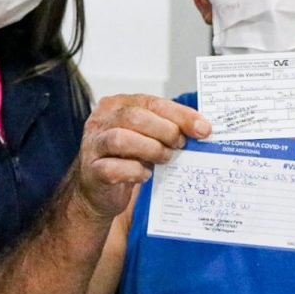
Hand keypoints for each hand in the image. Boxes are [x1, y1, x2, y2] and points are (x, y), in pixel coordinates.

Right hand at [73, 95, 210, 220]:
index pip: (151, 102)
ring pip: (121, 139)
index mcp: (117, 105)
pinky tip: (145, 174)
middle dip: (165, 130)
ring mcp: (93, 146)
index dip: (180, 114)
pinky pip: (113, 168)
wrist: (100, 191)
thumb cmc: (126, 159)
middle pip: (135, 116)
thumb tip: (201, 128)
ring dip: (151, 149)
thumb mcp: (147, 137)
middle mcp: (101, 121)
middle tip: (180, 144)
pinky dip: (135, 171)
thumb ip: (168, 128)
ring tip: (164, 157)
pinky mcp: (91, 171)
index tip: (202, 128)